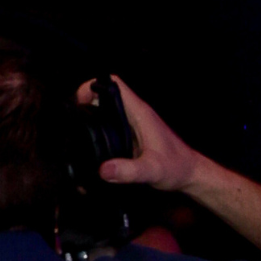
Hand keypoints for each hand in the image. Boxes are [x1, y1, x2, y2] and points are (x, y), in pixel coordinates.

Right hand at [75, 76, 208, 192]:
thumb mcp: (152, 171)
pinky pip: (108, 126)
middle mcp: (134, 116)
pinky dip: (96, 131)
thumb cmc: (176, 168)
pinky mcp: (129, 137)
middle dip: (84, 104)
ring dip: (89, 118)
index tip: (78, 102)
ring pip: (105, 112)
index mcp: (140, 114)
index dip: (93, 86)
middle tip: (71, 122)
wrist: (189, 175)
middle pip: (104, 97)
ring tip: (73, 134)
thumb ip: (129, 171)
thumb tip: (103, 170)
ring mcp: (131, 126)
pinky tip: (87, 147)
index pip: (114, 85)